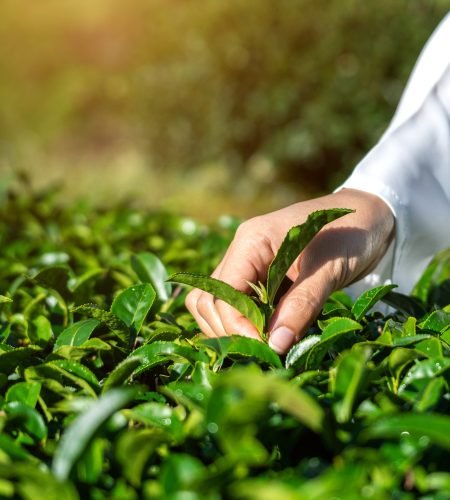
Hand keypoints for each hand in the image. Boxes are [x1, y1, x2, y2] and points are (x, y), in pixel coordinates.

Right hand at [186, 188, 394, 353]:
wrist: (369, 217)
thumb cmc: (350, 234)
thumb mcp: (328, 270)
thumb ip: (301, 306)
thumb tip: (274, 345)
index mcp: (251, 241)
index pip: (222, 292)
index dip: (236, 325)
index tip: (265, 348)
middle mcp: (241, 252)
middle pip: (208, 300)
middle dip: (229, 330)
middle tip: (264, 351)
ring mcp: (247, 265)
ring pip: (215, 304)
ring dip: (232, 329)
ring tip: (264, 345)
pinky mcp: (259, 278)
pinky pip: (238, 305)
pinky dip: (246, 324)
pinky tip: (268, 335)